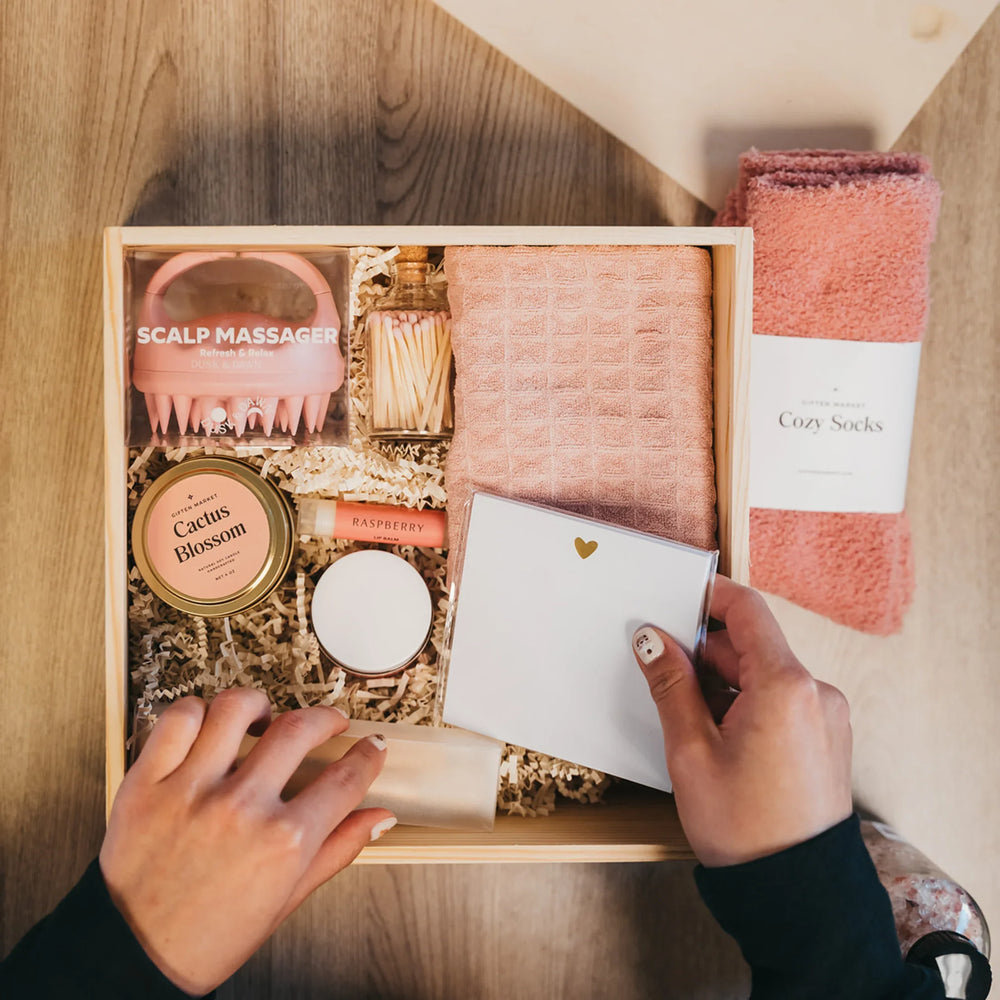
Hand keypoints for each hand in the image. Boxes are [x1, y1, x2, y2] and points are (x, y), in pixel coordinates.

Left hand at [99, 691, 394, 995]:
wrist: (134, 957)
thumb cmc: (210, 937)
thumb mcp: (287, 898)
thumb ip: (338, 849)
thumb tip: (380, 818)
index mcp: (284, 842)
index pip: (346, 779)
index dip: (368, 755)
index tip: (370, 746)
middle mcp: (242, 808)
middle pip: (300, 730)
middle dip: (326, 719)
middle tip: (329, 722)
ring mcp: (192, 790)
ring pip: (236, 708)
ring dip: (261, 704)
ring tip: (265, 716)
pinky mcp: (148, 783)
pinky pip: (177, 719)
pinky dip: (199, 711)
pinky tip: (211, 725)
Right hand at [632, 575, 851, 867]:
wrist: (798, 896)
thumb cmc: (745, 828)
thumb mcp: (691, 751)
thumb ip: (671, 684)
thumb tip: (652, 639)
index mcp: (785, 686)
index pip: (748, 611)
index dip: (710, 596)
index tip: (677, 596)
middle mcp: (815, 692)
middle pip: (752, 646)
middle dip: (706, 655)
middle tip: (666, 679)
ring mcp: (825, 716)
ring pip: (764, 675)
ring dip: (725, 685)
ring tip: (694, 728)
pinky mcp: (826, 737)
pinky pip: (781, 701)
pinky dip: (747, 705)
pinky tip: (721, 740)